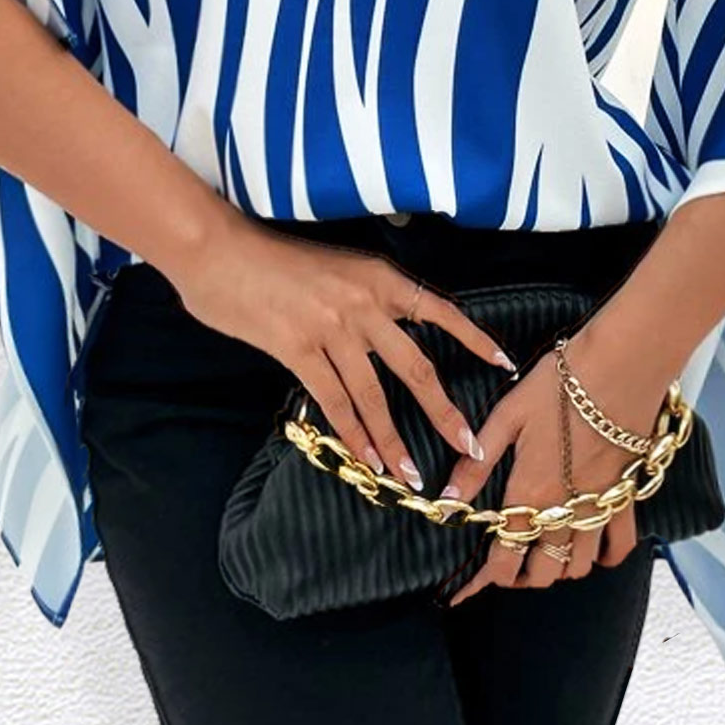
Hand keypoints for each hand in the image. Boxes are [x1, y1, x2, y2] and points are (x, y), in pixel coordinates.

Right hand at [169, 212, 515, 493]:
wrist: (219, 250)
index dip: (474, 339)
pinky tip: (368, 459)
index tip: (504, 362)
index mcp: (378, 276)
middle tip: (470, 446)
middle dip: (444, 412)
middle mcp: (364, 303)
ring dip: (395, 439)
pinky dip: (354, 433)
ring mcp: (332, 327)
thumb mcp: (334, 264)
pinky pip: (336, 401)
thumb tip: (380, 331)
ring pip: (375, 395)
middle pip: (416, 366)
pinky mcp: (299, 349)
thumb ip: (361, 294)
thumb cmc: (271, 256)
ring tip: (412, 474)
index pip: (440, 310)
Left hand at [441, 334, 656, 604]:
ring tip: (541, 555)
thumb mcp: (507, 416)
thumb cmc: (558, 385)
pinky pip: (620, 544)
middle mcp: (565, 510)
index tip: (463, 593)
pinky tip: (591, 549)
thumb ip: (478, 463)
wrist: (620, 367)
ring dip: (558, 570)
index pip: (503, 557)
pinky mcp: (626, 495)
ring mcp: (599, 507)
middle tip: (506, 563)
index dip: (481, 582)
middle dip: (520, 577)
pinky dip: (605, 557)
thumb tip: (445, 500)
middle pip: (542, 572)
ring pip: (579, 567)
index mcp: (530, 492)